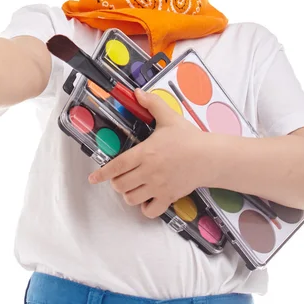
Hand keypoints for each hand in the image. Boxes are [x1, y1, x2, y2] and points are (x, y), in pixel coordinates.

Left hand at [89, 88, 207, 218]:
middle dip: (116, 182)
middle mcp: (149, 172)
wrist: (210, 157)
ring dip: (128, 194)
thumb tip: (137, 92)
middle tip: (122, 176)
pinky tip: (147, 199)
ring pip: (131, 199)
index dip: (102, 173)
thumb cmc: (189, 137)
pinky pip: (149, 211)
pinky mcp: (168, 197)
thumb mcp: (169, 117)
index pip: (117, 166)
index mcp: (146, 152)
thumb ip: (152, 104)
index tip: (93, 178)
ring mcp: (158, 187)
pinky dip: (144, 208)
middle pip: (120, 185)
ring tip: (133, 186)